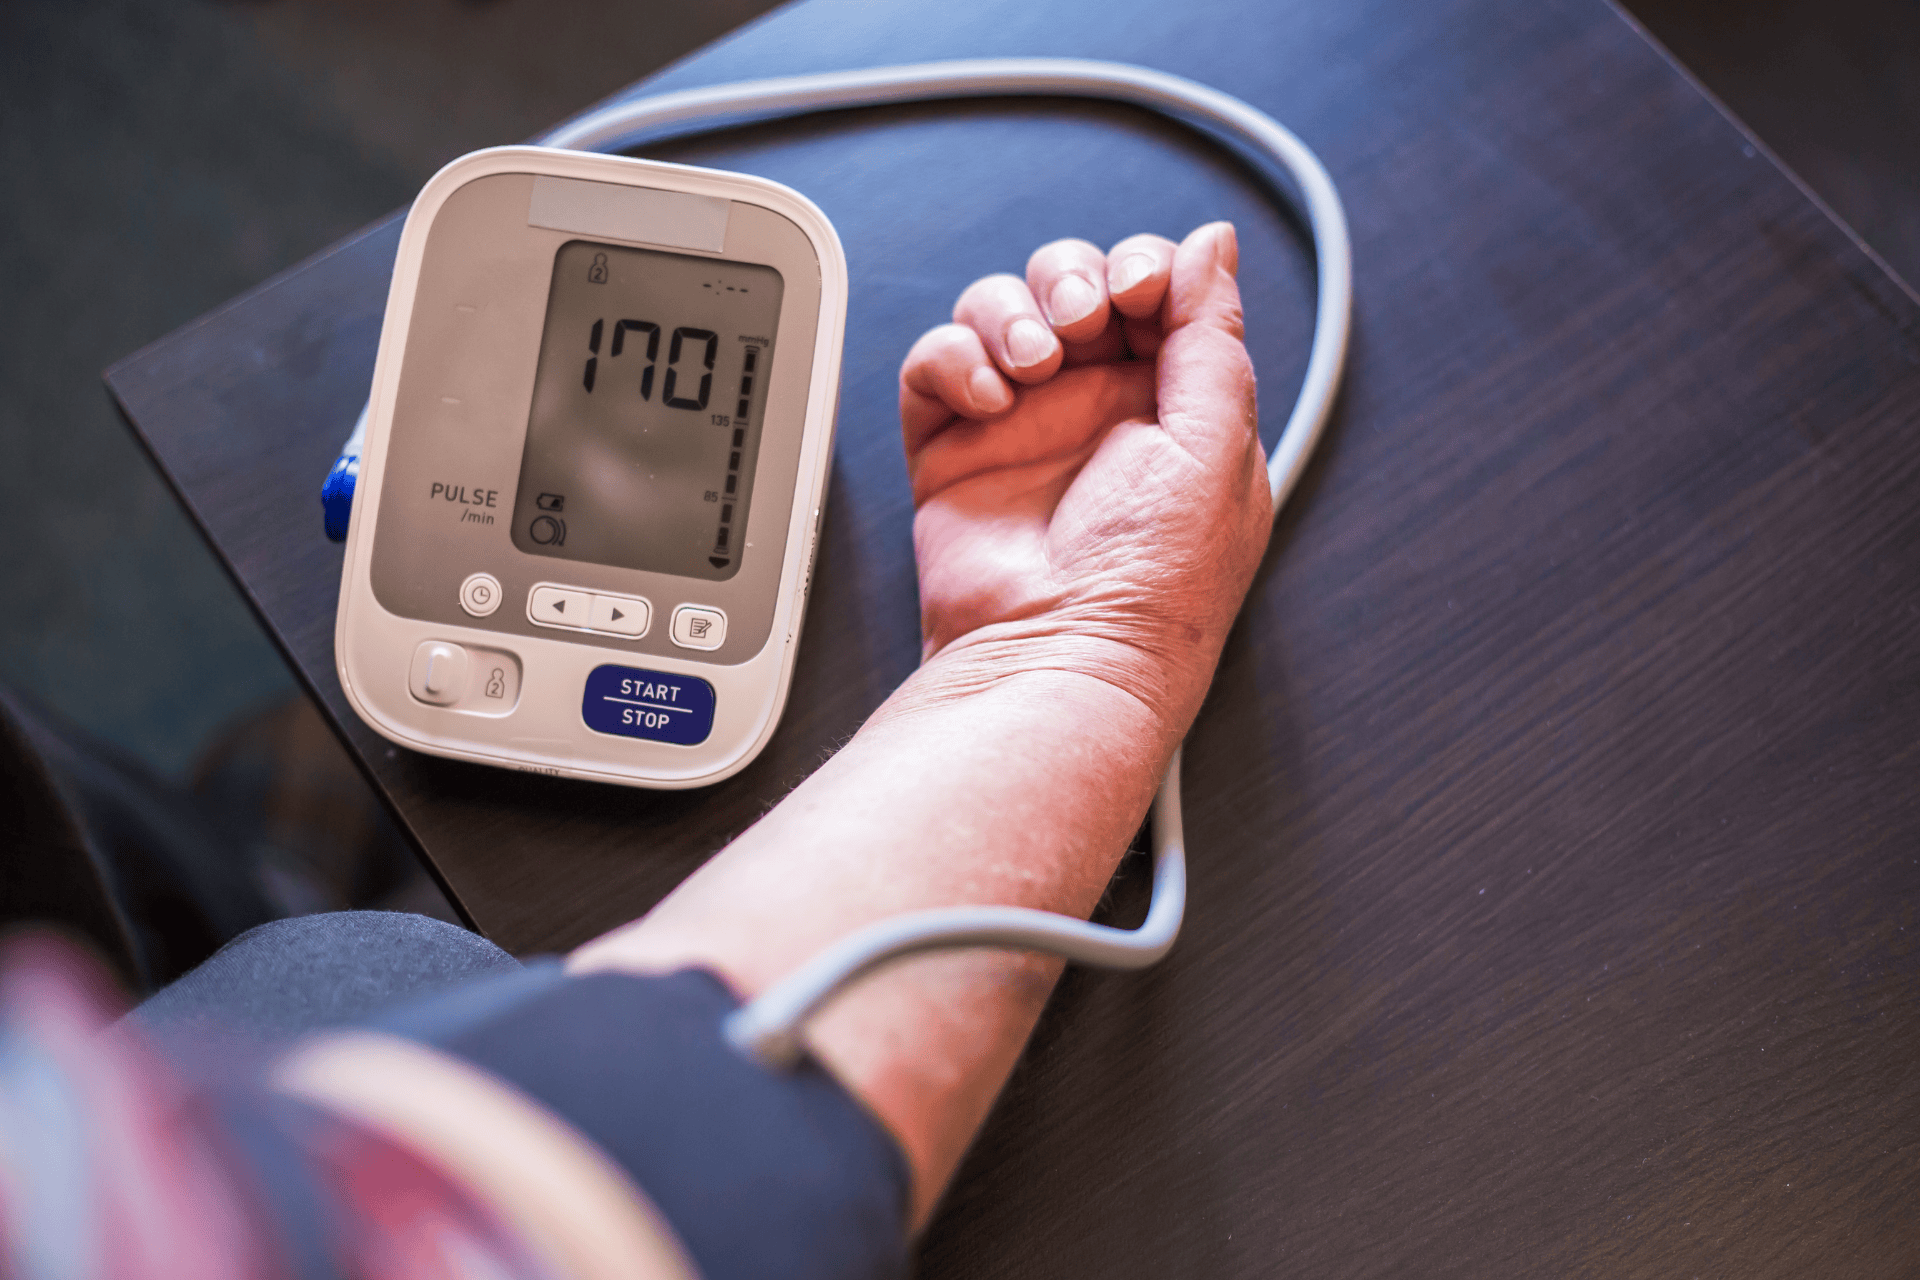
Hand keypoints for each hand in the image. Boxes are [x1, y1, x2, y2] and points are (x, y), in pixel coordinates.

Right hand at [899, 222, 1272, 729]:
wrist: (1062, 655)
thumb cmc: (1155, 581)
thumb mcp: (1216, 444)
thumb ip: (1213, 333)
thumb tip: (1212, 243)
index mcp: (1172, 404)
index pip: (1149, 290)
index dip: (1138, 270)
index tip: (1137, 293)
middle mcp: (1094, 408)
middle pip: (1067, 281)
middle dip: (1069, 280)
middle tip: (1079, 325)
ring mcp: (1019, 426)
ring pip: (997, 308)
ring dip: (1009, 316)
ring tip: (1028, 370)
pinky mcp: (952, 450)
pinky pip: (936, 365)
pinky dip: (954, 361)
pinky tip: (988, 400)